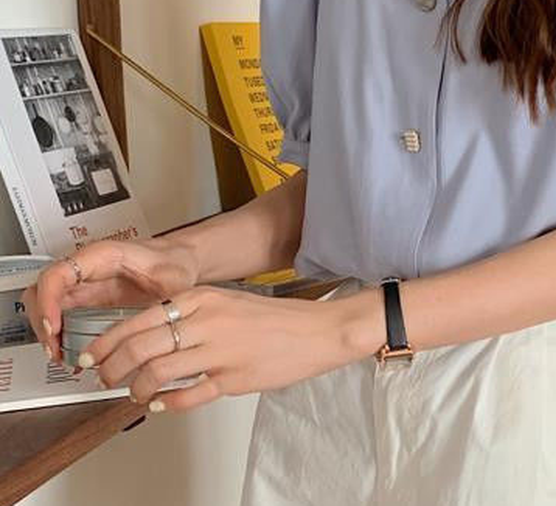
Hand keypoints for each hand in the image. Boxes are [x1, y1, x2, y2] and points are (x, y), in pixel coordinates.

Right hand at [22, 236, 199, 365]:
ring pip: (47, 304)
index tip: (54, 327)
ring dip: (47, 331)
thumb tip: (153, 325)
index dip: (48, 301)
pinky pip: (61, 314)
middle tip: (55, 348)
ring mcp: (86, 284)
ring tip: (61, 354)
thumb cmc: (175, 262)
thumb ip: (160, 300)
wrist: (182, 260)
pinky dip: (58, 334)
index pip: (58, 274)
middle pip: (42, 290)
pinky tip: (71, 351)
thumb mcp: (171, 279)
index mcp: (103, 256)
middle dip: (42, 322)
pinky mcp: (89, 299)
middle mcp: (88, 268)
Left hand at [80, 284, 383, 412]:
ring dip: (136, 389)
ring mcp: (219, 350)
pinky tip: (162, 404)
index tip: (93, 356)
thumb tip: (148, 338)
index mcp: (202, 297)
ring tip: (134, 394)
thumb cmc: (273, 318)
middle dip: (112, 368)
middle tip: (104, 379)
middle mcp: (206, 320)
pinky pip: (187, 395)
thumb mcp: (226, 302)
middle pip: (140, 347)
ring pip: (157, 372)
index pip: (139, 320)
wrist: (315, 331)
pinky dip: (167, 403)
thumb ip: (189, 315)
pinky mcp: (233, 378)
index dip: (108, 343)